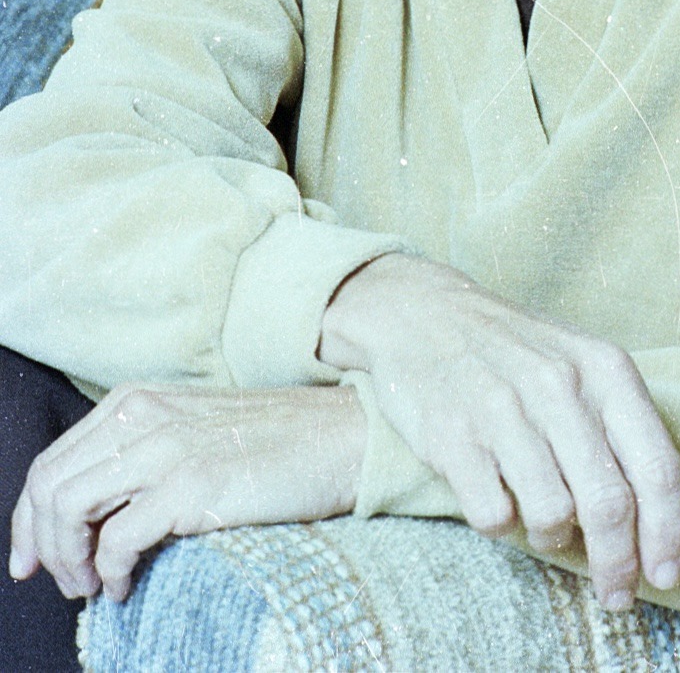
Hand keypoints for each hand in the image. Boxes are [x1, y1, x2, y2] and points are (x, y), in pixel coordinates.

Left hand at [9, 383, 364, 602]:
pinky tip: (126, 586)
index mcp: (136, 400)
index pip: (51, 462)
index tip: (31, 559)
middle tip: (66, 583)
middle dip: (42, 546)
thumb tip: (94, 511)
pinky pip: (116, 540)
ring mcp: (166, 447)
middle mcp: (143, 416)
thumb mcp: (192, 428)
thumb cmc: (274, 441)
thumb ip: (141, 450)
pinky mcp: (191, 484)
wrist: (341, 436)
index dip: (29, 518)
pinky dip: (109, 573)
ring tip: (94, 587)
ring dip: (70, 563)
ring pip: (69, 512)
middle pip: (48, 487)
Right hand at [318, 254, 679, 610]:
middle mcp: (559, 386)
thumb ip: (643, 431)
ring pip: (553, 515)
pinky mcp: (452, 436)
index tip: (666, 575)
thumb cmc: (519, 351)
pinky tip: (499, 496)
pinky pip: (493, 515)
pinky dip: (501, 522)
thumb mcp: (590, 371)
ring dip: (554, 538)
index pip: (654, 467)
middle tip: (617, 592)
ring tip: (547, 522)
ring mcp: (503, 410)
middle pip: (609, 504)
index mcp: (605, 369)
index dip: (667, 533)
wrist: (425, 313)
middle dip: (618, 563)